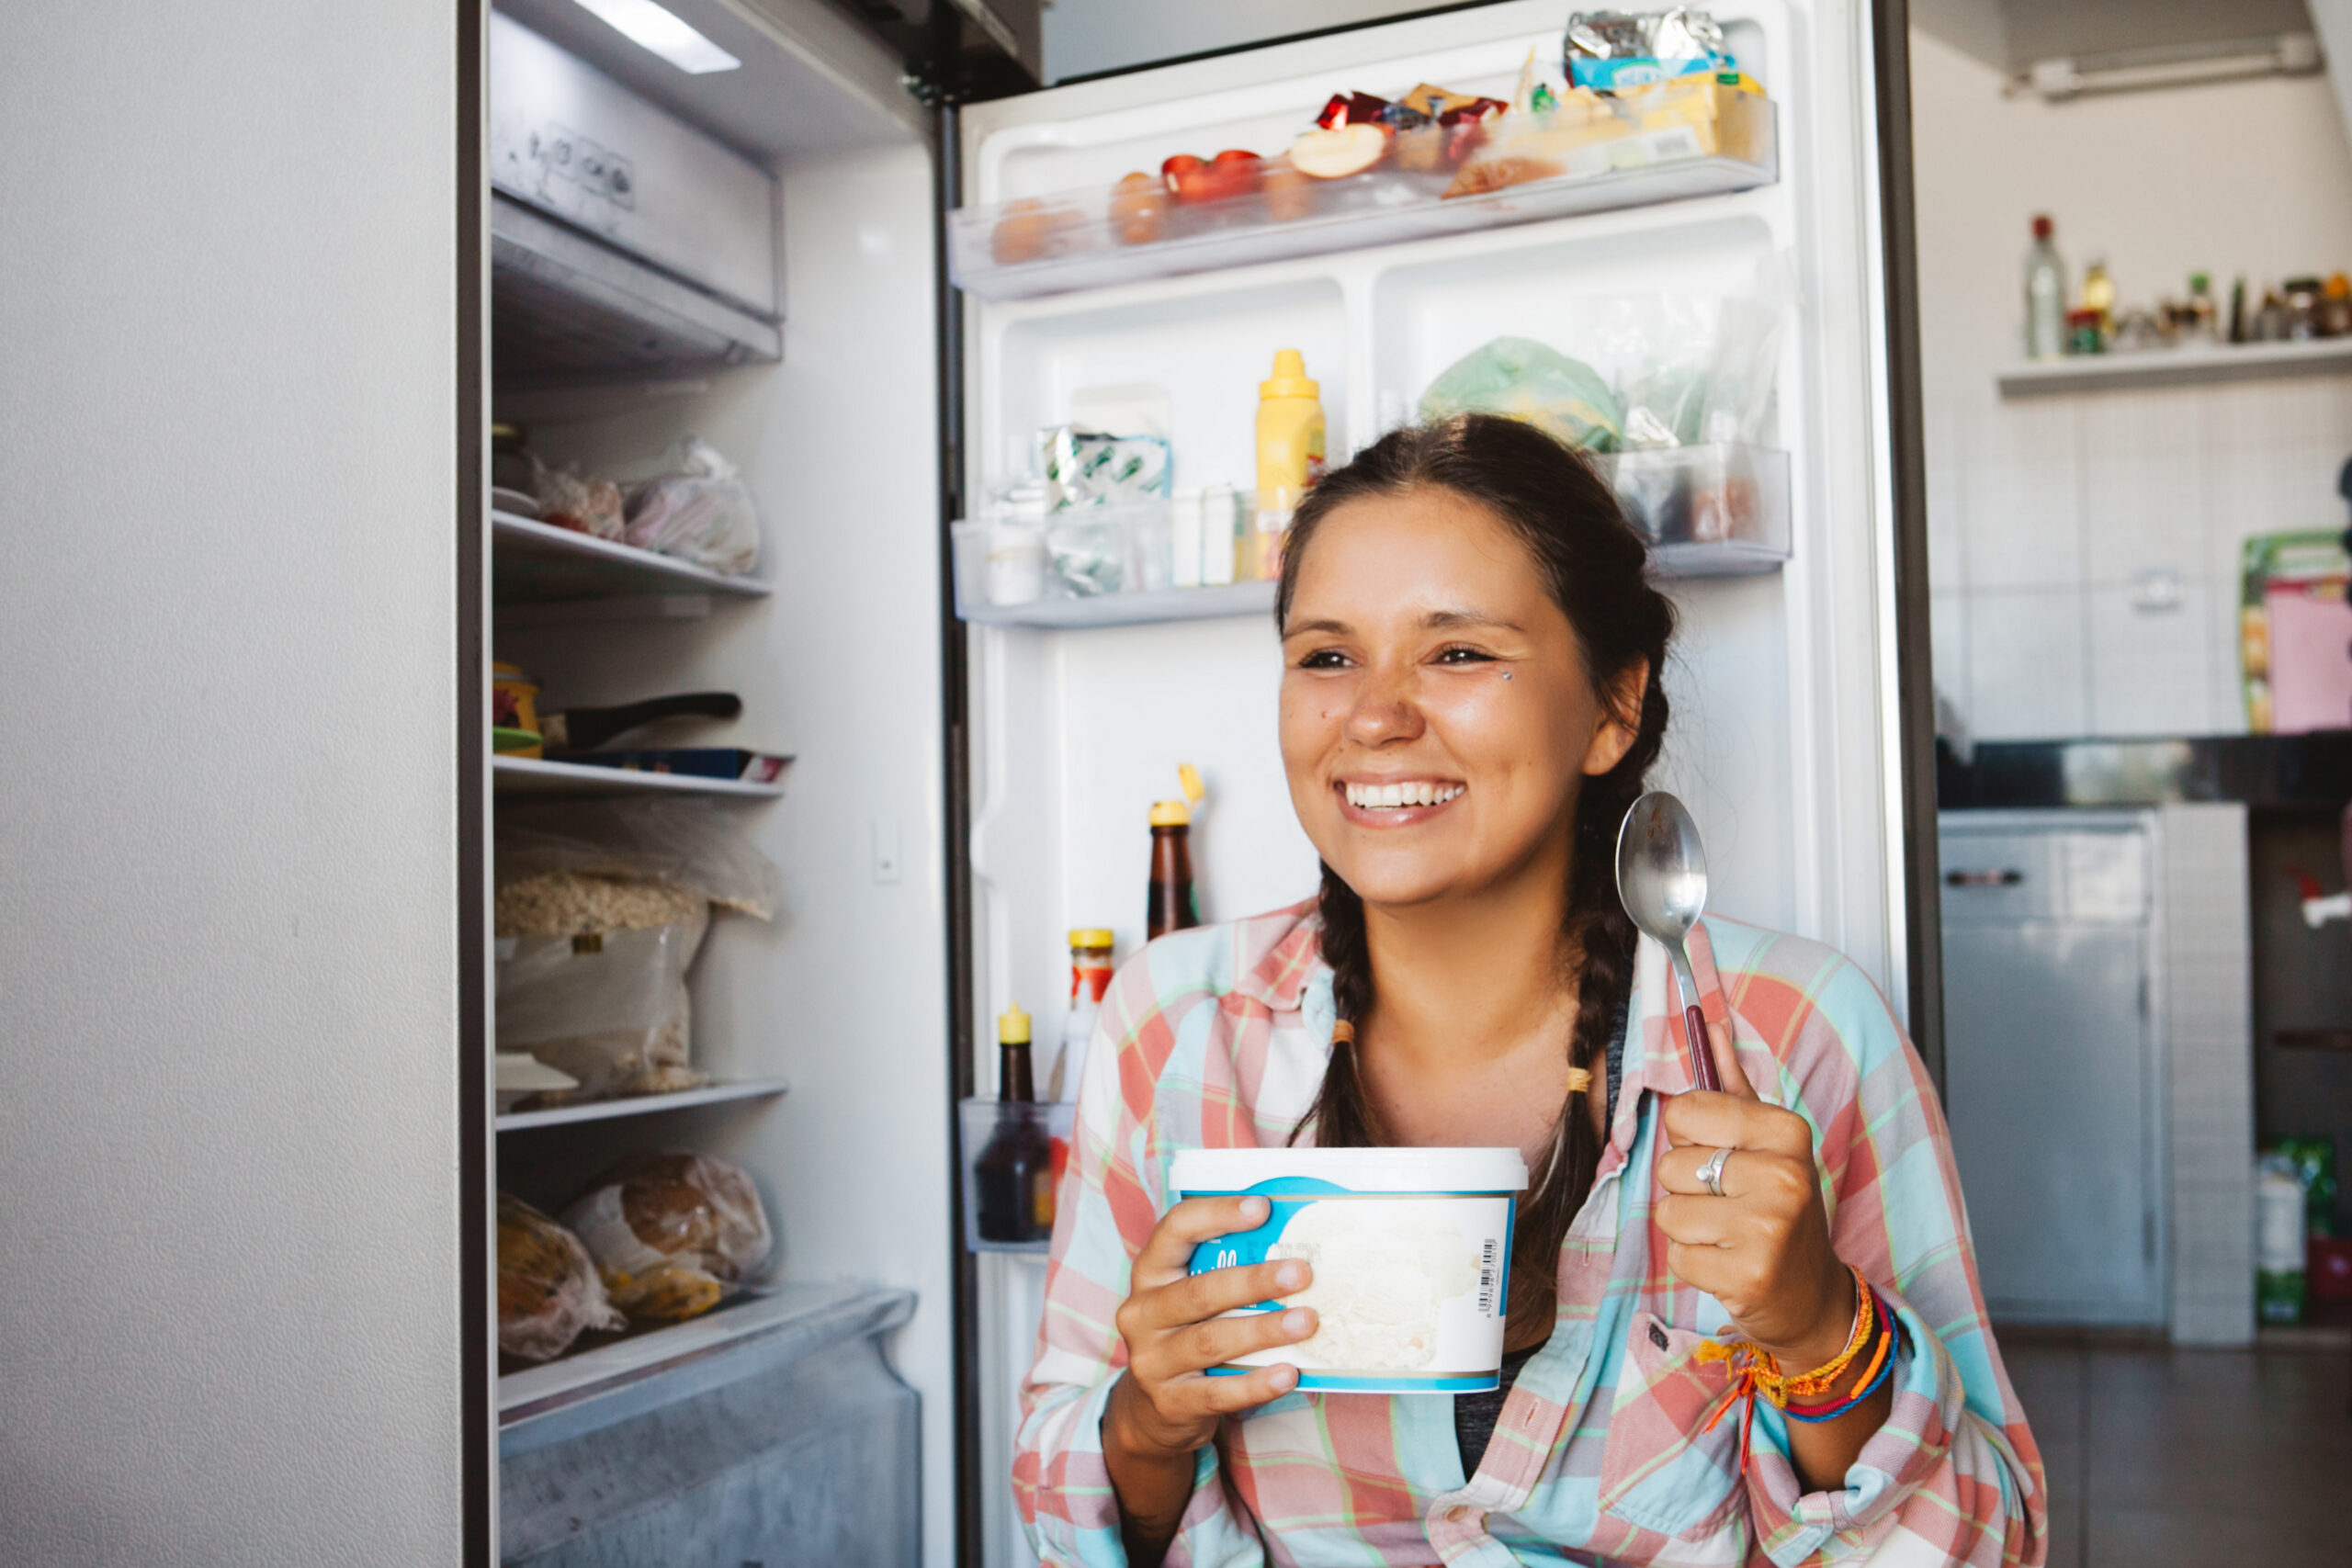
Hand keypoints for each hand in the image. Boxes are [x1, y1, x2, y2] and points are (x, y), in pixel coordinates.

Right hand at [1106, 1195, 1317, 1462]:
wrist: (1150, 1410)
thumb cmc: (1185, 1335)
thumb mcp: (1189, 1298)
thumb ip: (1221, 1272)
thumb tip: (1292, 1245)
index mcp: (1149, 1274)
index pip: (1175, 1231)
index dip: (1216, 1214)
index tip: (1263, 1208)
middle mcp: (1142, 1313)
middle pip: (1199, 1292)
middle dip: (1253, 1281)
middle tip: (1301, 1273)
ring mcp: (1151, 1360)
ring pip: (1210, 1341)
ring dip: (1263, 1330)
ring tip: (1307, 1321)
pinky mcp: (1170, 1401)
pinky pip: (1217, 1392)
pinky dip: (1256, 1384)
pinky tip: (1288, 1374)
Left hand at [1653, 1020, 1853, 1369]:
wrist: (1812, 1295)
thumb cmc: (1779, 1207)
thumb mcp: (1768, 1142)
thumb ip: (1734, 1085)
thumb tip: (1709, 1024)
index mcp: (1786, 1130)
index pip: (1684, 1110)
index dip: (1690, 1138)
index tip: (1722, 1155)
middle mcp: (1784, 1175)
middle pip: (1671, 1164)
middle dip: (1687, 1187)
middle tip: (1729, 1203)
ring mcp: (1768, 1227)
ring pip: (1669, 1212)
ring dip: (1689, 1228)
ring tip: (1728, 1234)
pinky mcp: (1748, 1275)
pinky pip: (1678, 1255)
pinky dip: (1694, 1264)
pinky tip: (1729, 1263)